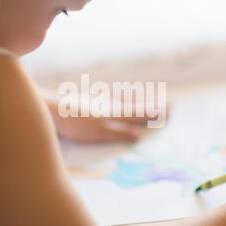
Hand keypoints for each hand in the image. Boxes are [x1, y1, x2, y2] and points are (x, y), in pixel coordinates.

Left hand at [43, 89, 168, 142]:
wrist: (55, 108)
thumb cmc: (76, 124)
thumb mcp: (98, 134)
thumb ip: (118, 133)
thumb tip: (139, 134)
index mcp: (117, 114)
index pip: (141, 113)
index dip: (155, 113)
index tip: (170, 110)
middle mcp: (114, 104)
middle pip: (138, 104)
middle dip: (154, 104)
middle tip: (170, 102)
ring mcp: (105, 99)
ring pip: (129, 98)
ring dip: (143, 97)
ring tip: (155, 95)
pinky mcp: (96, 98)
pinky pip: (118, 95)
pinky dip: (127, 93)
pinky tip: (127, 92)